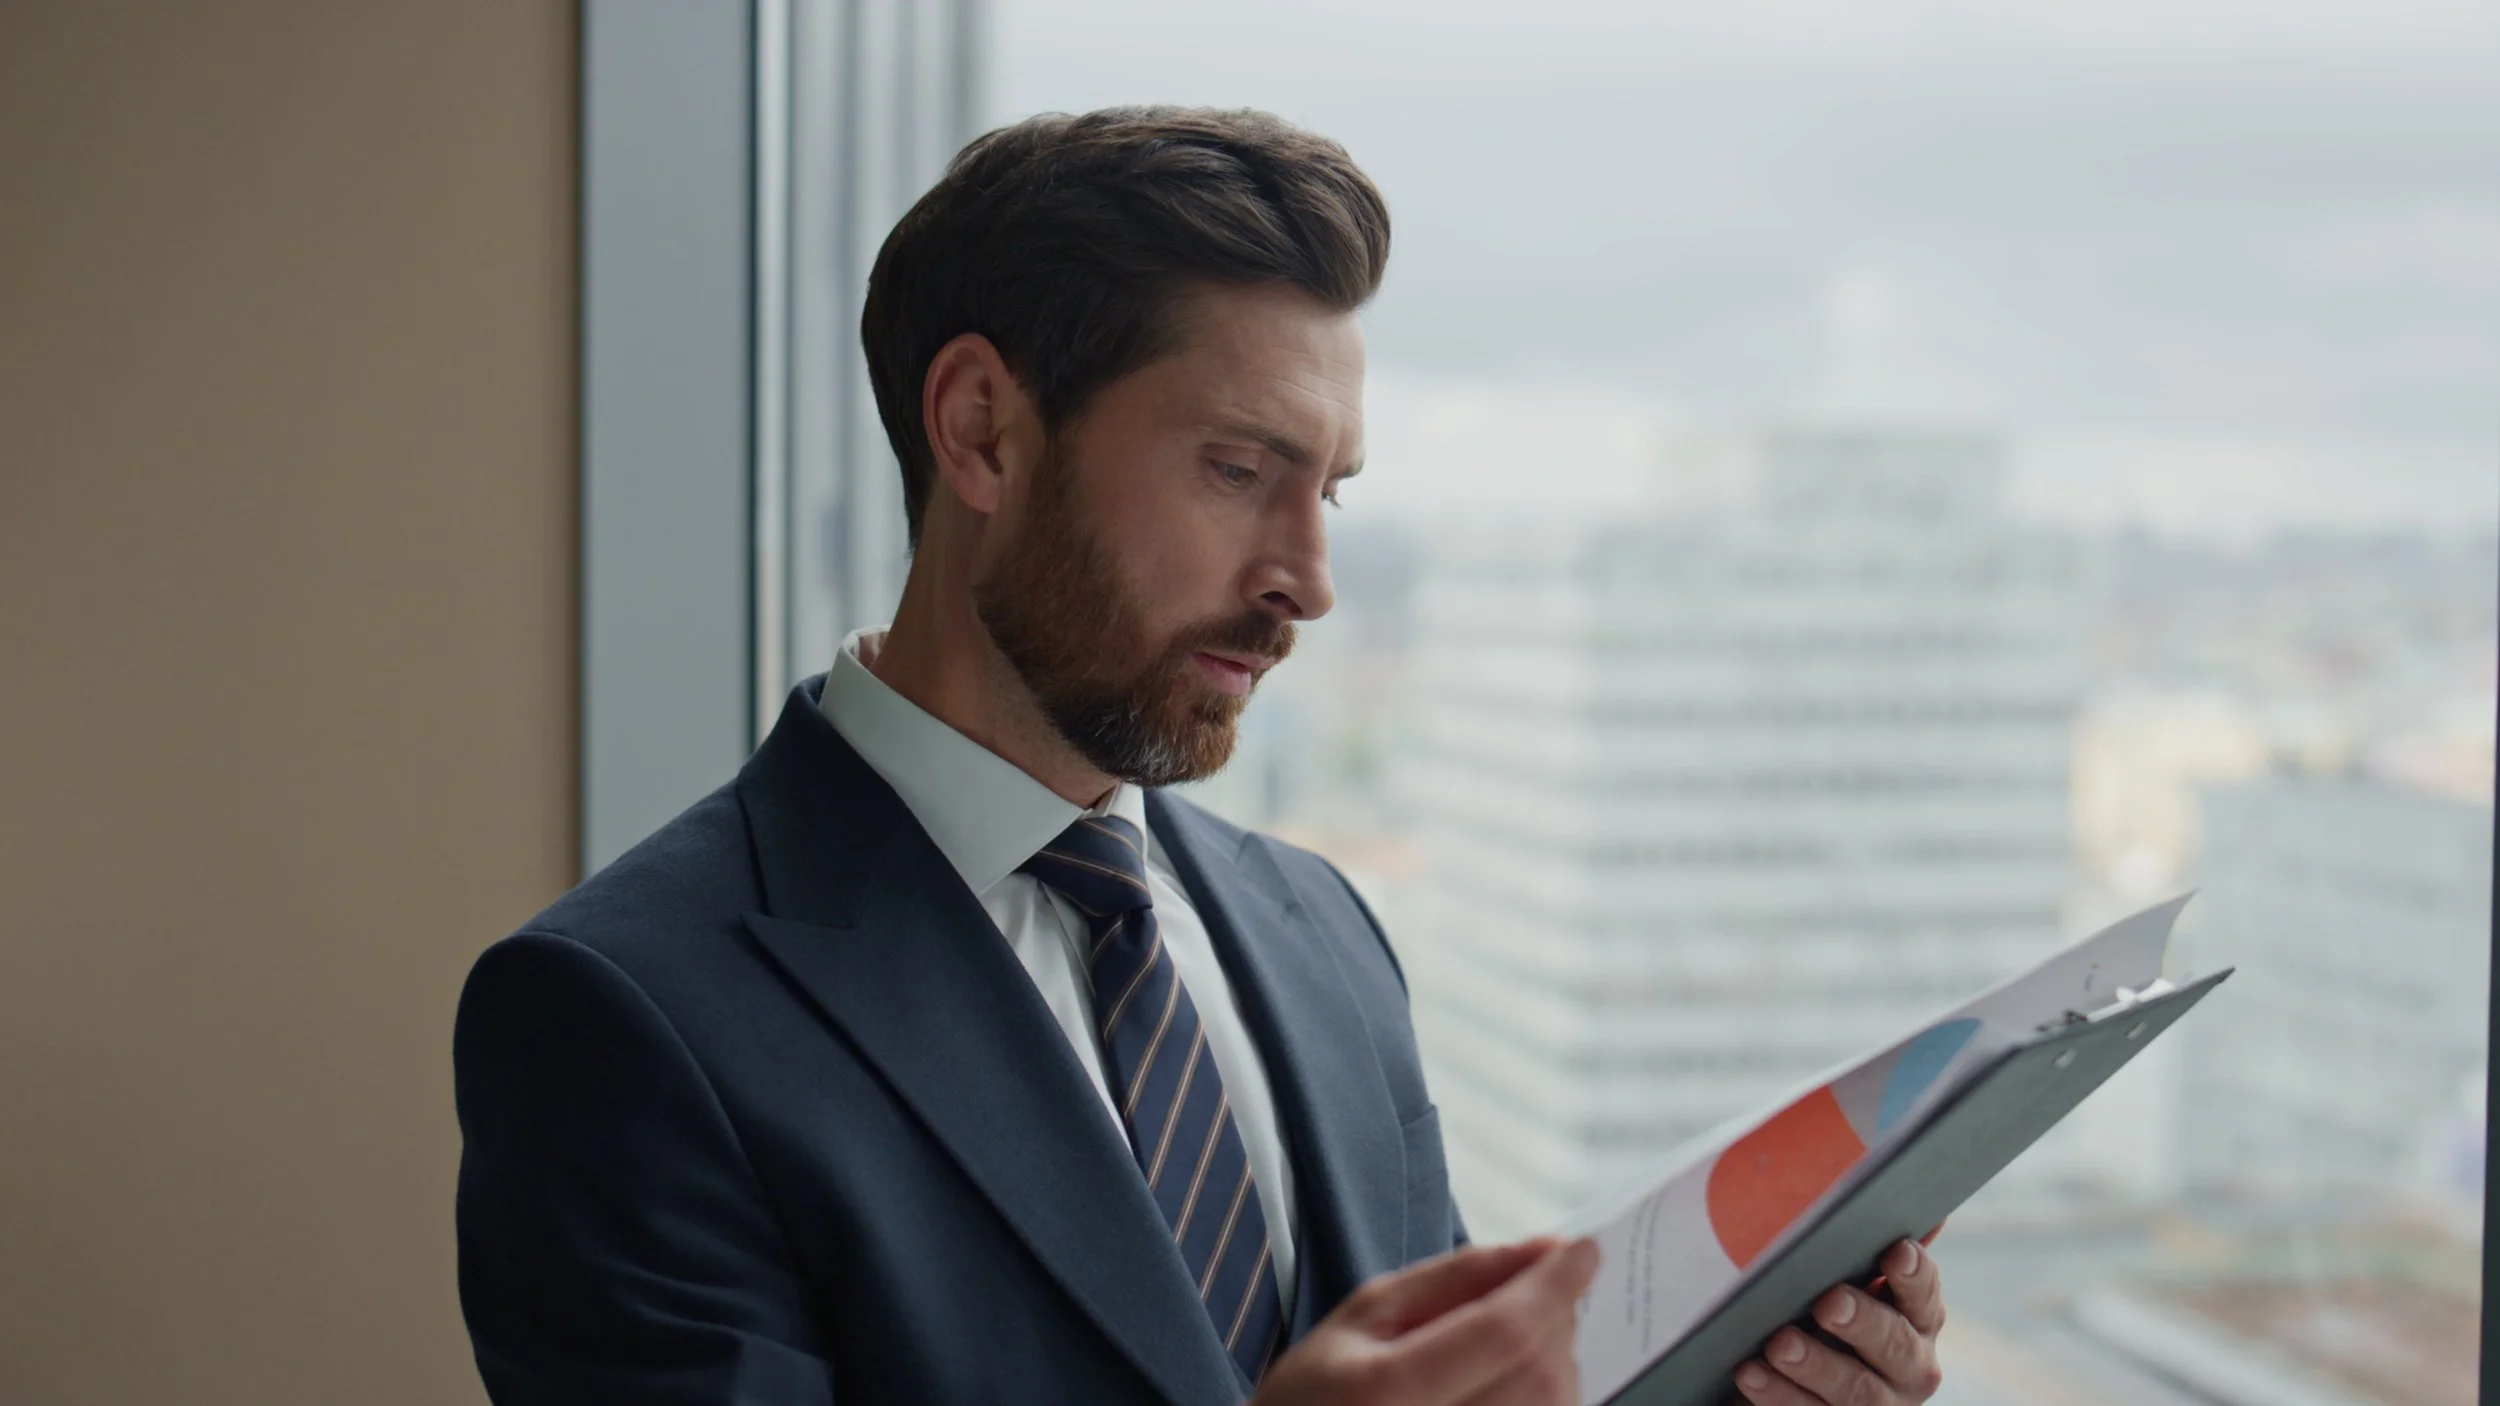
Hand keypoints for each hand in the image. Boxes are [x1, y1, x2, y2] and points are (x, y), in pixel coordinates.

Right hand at [1253, 1237, 1600, 1405]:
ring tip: (1526, 1331)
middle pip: (1540, 1373)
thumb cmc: (1319, 1394)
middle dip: (1558, 1316)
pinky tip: (1522, 1376)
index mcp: (1388, 1394)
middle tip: (1547, 1284)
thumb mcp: (1366, 1314)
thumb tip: (1539, 1250)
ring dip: (1560, 1357)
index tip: (1582, 1248)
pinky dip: (1551, 1395)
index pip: (1502, 1333)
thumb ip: (1455, 1278)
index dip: (1553, 1285)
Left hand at [1733, 1235, 1947, 1405]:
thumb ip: (1854, 1233)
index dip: (1913, 1272)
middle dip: (1862, 1321)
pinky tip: (1749, 1374)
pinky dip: (1779, 1397)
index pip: (1924, 1290)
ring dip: (1816, 1365)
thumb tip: (1869, 1161)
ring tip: (1777, 1343)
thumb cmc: (1813, 1300)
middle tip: (1828, 1301)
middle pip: (1893, 1343)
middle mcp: (1910, 1363)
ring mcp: (1879, 1403)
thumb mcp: (1836, 1268)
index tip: (1893, 1249)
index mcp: (1917, 1314)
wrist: (1785, 1371)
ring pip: (1856, 1391)